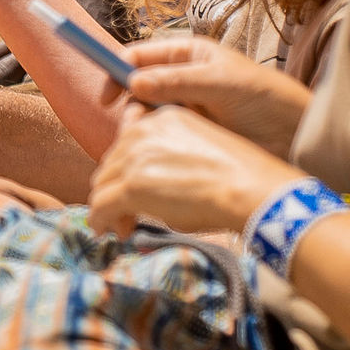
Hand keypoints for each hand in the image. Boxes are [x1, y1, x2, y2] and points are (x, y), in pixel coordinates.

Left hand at [85, 103, 302, 238]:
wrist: (249, 189)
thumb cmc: (236, 177)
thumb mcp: (197, 150)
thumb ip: (166, 157)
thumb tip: (145, 188)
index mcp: (162, 118)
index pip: (127, 141)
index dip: (126, 167)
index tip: (132, 186)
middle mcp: (143, 131)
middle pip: (111, 163)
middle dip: (116, 189)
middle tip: (127, 213)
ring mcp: (135, 157)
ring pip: (103, 183)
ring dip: (109, 206)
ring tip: (123, 226)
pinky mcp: (132, 184)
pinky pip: (100, 205)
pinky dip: (100, 220)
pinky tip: (108, 231)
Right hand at [112, 35, 314, 156]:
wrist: (296, 134)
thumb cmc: (264, 97)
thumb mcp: (220, 82)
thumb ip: (176, 82)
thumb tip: (133, 83)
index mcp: (187, 55)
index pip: (138, 57)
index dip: (117, 72)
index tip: (108, 97)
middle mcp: (180, 79)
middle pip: (136, 88)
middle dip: (128, 106)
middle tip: (134, 128)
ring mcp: (185, 107)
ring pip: (145, 115)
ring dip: (140, 129)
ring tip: (148, 145)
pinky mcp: (190, 133)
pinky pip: (160, 136)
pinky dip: (153, 144)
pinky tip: (158, 156)